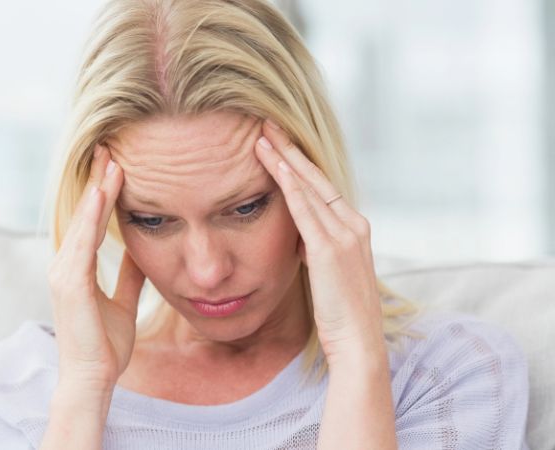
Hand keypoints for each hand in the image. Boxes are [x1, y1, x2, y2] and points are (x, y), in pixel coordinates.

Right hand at [47, 144, 145, 392]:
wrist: (94, 377)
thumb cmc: (105, 345)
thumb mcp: (122, 301)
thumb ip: (128, 276)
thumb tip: (141, 252)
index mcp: (77, 268)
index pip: (92, 222)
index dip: (103, 193)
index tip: (116, 165)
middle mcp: (65, 265)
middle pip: (83, 214)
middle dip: (97, 181)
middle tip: (110, 147)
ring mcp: (63, 273)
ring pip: (82, 222)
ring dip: (96, 190)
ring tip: (110, 160)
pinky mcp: (69, 284)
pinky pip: (82, 242)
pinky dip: (92, 217)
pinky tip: (103, 194)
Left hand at [254, 120, 384, 364]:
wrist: (358, 343)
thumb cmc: (340, 313)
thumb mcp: (328, 272)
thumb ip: (316, 248)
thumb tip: (298, 236)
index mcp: (354, 228)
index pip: (322, 186)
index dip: (299, 162)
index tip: (278, 142)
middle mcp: (353, 224)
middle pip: (316, 177)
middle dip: (289, 149)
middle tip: (266, 124)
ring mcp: (344, 235)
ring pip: (308, 186)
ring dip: (283, 158)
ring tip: (260, 135)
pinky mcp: (329, 250)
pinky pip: (304, 209)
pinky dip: (287, 184)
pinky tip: (272, 164)